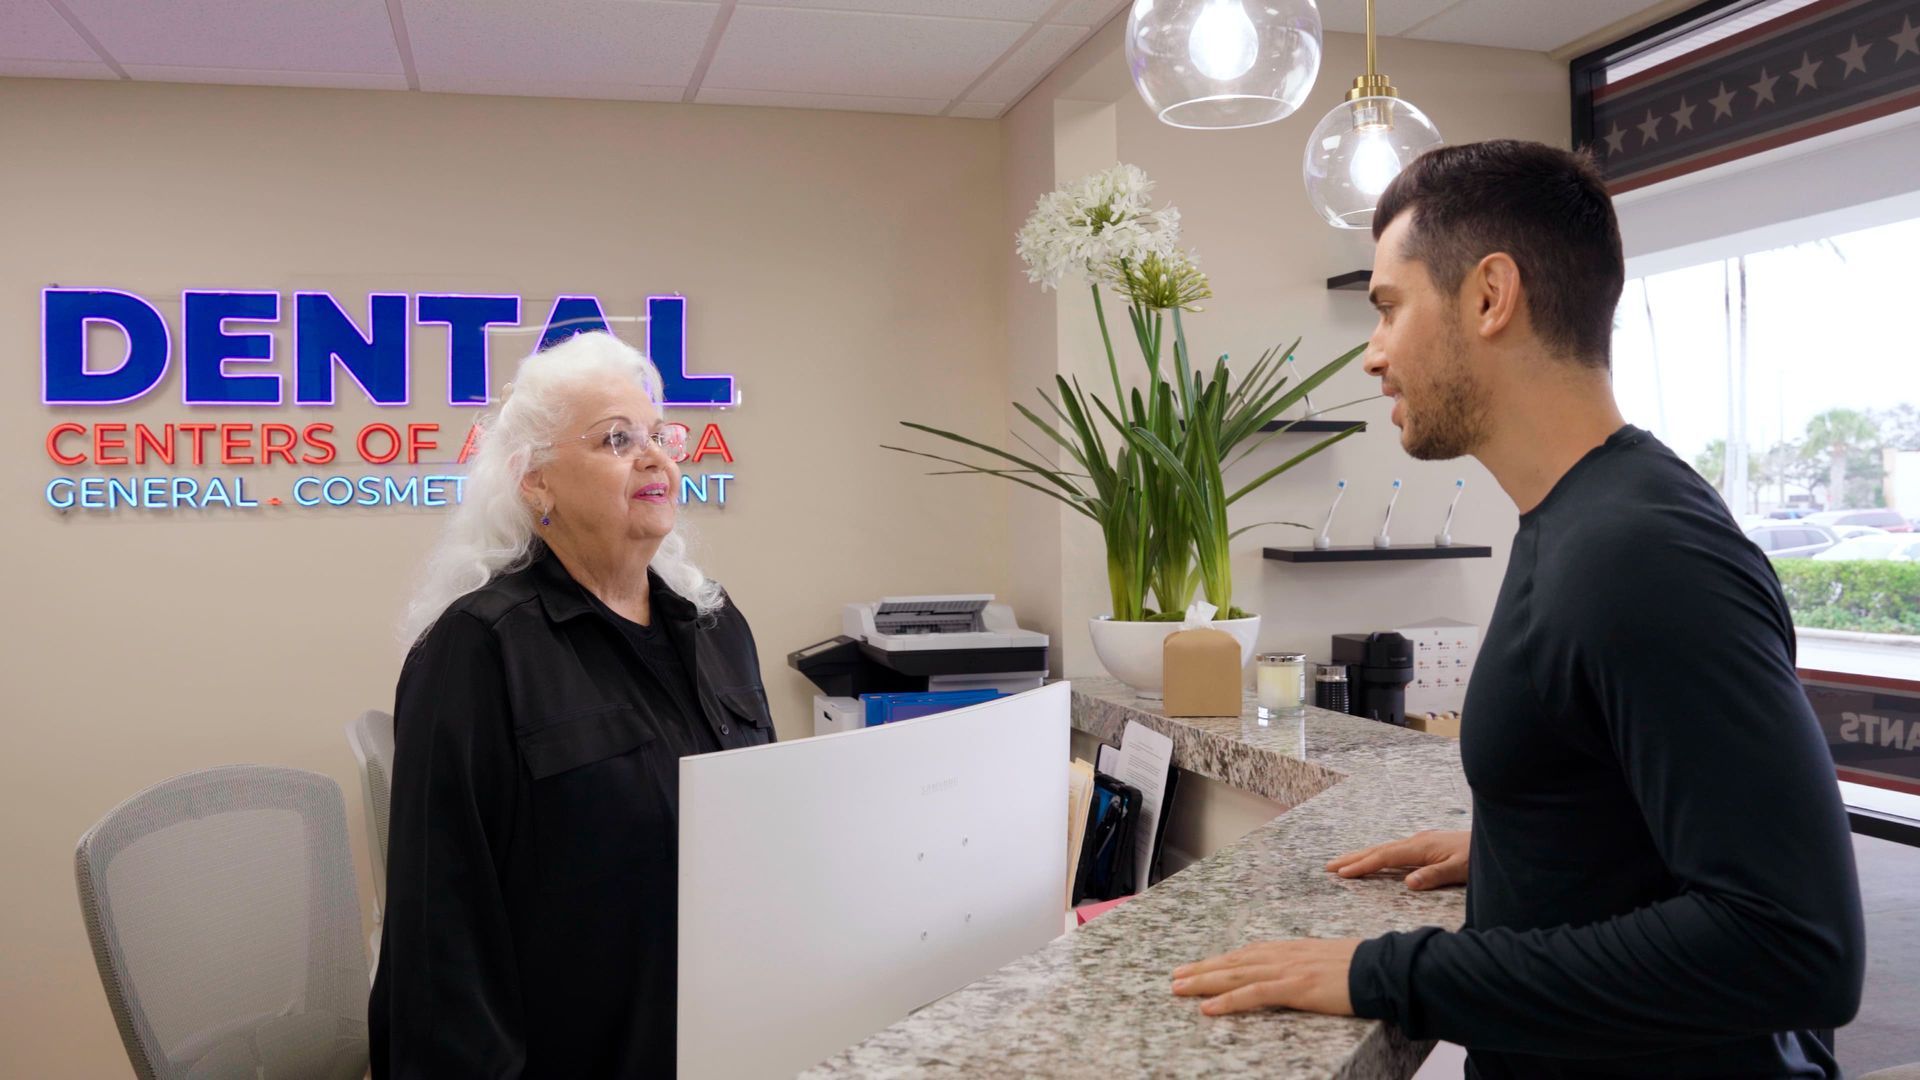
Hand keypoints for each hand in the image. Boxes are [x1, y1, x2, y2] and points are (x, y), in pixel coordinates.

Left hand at [1171, 938, 1359, 1015]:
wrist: (1381, 968)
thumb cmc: (1359, 966)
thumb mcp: (1324, 959)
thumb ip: (1303, 964)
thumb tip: (1291, 973)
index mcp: (1289, 948)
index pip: (1245, 954)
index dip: (1219, 960)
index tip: (1197, 966)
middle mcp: (1282, 954)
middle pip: (1233, 962)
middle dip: (1202, 969)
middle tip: (1175, 976)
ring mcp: (1286, 969)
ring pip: (1235, 974)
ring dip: (1204, 982)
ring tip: (1179, 988)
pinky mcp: (1294, 986)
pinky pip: (1253, 993)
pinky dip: (1228, 1000)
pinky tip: (1209, 1007)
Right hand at [1325, 829, 1468, 890]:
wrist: (1497, 839)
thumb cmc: (1480, 855)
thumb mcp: (1462, 869)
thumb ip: (1435, 875)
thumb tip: (1408, 883)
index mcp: (1421, 846)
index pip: (1385, 857)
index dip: (1362, 865)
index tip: (1341, 873)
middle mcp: (1417, 841)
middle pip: (1379, 850)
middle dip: (1353, 858)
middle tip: (1328, 866)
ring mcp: (1421, 841)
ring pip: (1385, 849)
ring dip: (1363, 856)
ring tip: (1343, 863)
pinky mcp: (1426, 845)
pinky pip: (1395, 851)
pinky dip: (1378, 856)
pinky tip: (1376, 860)